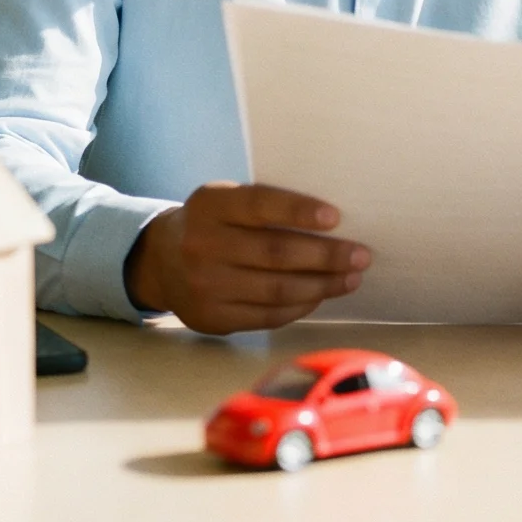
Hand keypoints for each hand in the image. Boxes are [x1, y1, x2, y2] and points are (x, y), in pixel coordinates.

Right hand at [123, 182, 369, 334]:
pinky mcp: (212, 319)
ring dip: (322, 285)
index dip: (298, 211)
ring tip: (350, 278)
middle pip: (275, 253)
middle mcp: (202, 245)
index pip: (259, 204)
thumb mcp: (225, 202)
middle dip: (326, 256)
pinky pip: (268, 315)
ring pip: (277, 289)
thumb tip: (333, 223)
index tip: (336, 217)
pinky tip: (320, 296)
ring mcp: (205, 286)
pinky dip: (300, 306)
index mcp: (210, 205)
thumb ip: (265, 206)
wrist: (160, 261)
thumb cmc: (213, 223)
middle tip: (361, 255)